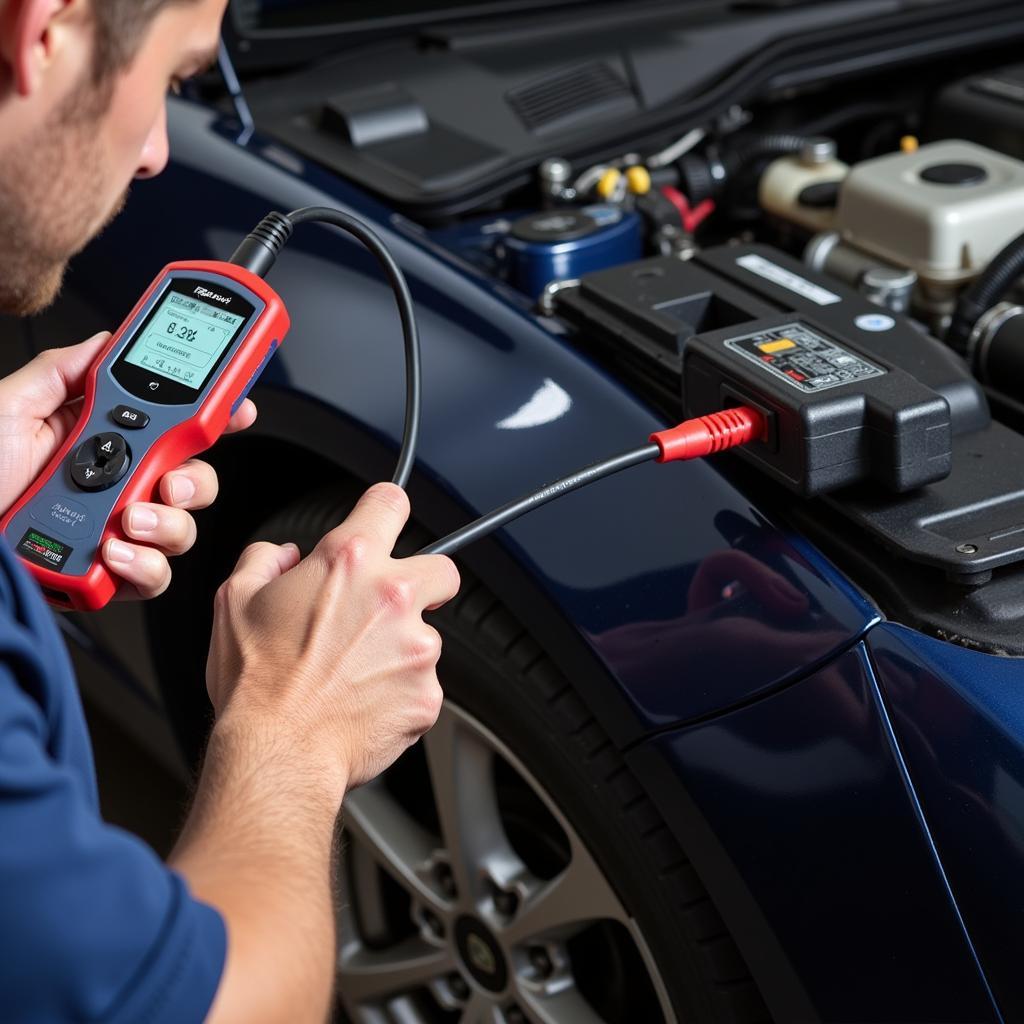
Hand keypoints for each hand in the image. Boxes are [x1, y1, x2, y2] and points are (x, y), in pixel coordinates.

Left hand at [0, 333, 256, 598]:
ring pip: (181, 531)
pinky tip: (112, 551)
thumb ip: (63, 371)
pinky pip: (152, 577)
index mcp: (99, 442)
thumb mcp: (9, 407)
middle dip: (196, 482)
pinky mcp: (106, 574)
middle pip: (194, 482)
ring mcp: (113, 532)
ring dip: (166, 526)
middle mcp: (114, 488)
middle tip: (169, 480)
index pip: (173, 427)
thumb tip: (107, 341)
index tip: (238, 408)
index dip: (214, 417)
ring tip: (126, 520)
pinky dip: (142, 567)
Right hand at [206, 482, 460, 792]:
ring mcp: (418, 647)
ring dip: (401, 650)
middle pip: (442, 570)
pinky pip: (423, 686)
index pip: (389, 504)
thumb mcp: (234, 601)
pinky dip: (400, 694)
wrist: (277, 753)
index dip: (386, 511)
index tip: (386, 521)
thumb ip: (263, 560)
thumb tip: (282, 556)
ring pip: (427, 636)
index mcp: (349, 562)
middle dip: (424, 585)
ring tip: (352, 676)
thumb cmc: (255, 683)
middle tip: (388, 611)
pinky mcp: (428, 694)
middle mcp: (393, 597)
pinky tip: (362, 704)